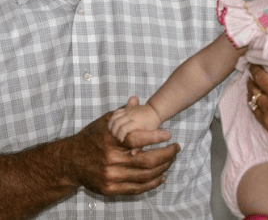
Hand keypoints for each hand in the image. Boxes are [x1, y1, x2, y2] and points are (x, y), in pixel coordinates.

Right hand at [64, 97, 179, 194]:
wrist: (70, 162)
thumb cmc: (91, 138)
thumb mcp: (104, 122)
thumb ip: (122, 112)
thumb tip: (136, 99)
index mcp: (110, 141)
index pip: (136, 139)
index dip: (155, 137)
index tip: (169, 134)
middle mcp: (110, 160)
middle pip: (146, 161)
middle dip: (166, 154)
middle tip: (176, 148)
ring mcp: (111, 177)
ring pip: (145, 175)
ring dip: (163, 168)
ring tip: (171, 159)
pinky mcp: (110, 189)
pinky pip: (137, 188)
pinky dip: (152, 183)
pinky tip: (161, 176)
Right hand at [108, 96, 162, 141]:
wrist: (154, 111)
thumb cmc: (152, 125)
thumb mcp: (147, 135)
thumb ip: (140, 145)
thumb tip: (133, 154)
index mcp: (137, 123)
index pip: (123, 129)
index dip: (120, 135)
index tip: (121, 140)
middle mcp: (132, 116)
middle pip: (117, 123)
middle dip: (114, 131)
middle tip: (116, 137)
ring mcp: (129, 111)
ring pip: (115, 117)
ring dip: (111, 125)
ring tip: (113, 131)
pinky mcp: (127, 108)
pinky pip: (116, 112)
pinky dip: (112, 118)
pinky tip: (113, 125)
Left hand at [247, 65, 267, 152]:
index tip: (265, 56)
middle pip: (261, 77)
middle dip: (255, 68)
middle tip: (253, 64)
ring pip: (254, 92)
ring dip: (251, 83)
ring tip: (250, 78)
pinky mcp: (266, 122)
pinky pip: (253, 108)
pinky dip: (251, 100)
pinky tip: (251, 97)